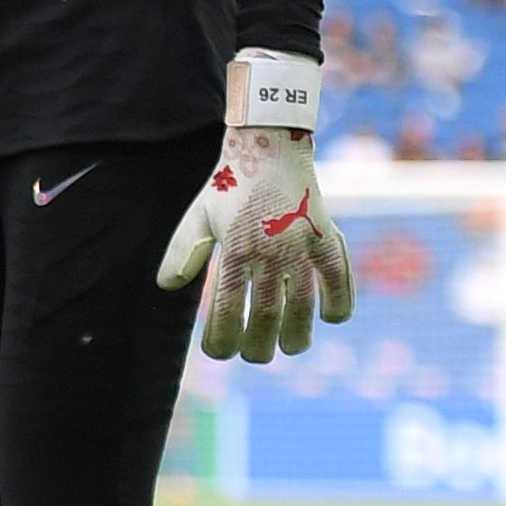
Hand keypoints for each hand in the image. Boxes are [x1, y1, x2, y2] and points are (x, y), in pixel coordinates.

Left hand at [157, 123, 354, 361]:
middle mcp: (269, 250)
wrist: (269, 148)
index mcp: (234, 248)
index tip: (219, 354)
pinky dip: (339, 303)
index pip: (225, 307)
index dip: (221, 338)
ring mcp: (302, 245)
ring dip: (298, 334)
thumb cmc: (230, 187)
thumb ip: (183, 252)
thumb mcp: (200, 217)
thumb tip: (165, 286)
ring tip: (291, 347)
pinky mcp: (328, 238)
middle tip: (256, 357)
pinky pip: (339, 279)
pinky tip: (329, 317)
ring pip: (304, 304)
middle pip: (265, 314)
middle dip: (259, 345)